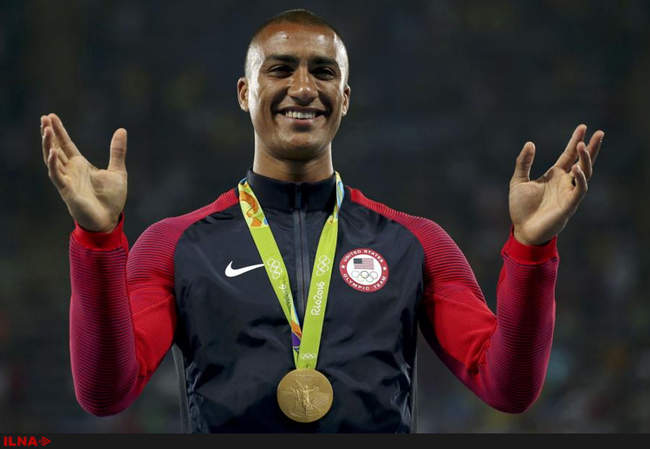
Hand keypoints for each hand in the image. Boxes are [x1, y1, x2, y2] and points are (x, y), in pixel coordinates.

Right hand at [41, 113, 127, 232]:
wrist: (109, 220)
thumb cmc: (111, 199)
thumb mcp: (118, 171)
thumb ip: (117, 151)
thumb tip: (121, 130)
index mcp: (80, 165)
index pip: (66, 144)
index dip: (59, 131)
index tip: (51, 116)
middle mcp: (71, 171)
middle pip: (56, 148)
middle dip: (49, 134)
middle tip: (44, 117)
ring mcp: (67, 180)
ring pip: (52, 160)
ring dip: (48, 145)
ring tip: (45, 130)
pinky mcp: (67, 191)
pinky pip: (57, 176)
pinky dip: (53, 164)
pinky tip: (53, 151)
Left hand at [509, 124, 603, 245]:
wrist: (522, 230)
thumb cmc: (521, 208)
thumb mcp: (518, 181)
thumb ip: (523, 163)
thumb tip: (530, 143)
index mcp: (555, 176)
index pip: (569, 155)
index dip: (576, 141)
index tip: (583, 127)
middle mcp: (565, 182)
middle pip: (582, 162)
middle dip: (590, 148)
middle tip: (599, 132)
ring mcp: (568, 193)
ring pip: (584, 173)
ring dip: (585, 160)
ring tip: (582, 146)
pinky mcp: (569, 205)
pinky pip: (579, 190)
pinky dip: (580, 179)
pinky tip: (576, 168)